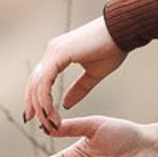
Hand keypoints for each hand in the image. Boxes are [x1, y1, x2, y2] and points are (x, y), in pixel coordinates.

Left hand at [23, 16, 124, 132]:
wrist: (123, 31)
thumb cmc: (113, 48)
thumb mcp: (93, 74)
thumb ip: (79, 89)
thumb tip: (66, 104)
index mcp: (58, 55)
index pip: (40, 80)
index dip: (37, 99)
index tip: (40, 117)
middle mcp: (52, 52)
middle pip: (34, 84)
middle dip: (34, 106)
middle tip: (42, 125)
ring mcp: (53, 52)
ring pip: (37, 85)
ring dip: (42, 107)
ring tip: (51, 124)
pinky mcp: (58, 55)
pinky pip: (44, 82)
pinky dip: (45, 99)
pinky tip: (51, 112)